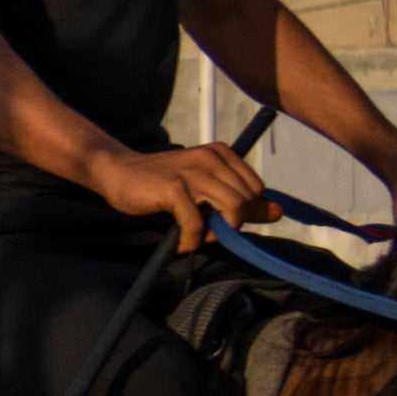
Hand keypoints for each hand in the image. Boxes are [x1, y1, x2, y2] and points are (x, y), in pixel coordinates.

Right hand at [99, 138, 269, 244]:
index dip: (243, 212)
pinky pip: (197, 224)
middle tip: (205, 232)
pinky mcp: (174, 188)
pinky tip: (181, 242)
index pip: (256, 189)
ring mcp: (193, 172)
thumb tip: (278, 213)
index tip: (219, 221)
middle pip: (247, 201)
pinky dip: (191, 241)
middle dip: (230, 225)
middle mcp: (211, 158)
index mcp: (222, 153)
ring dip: (215, 233)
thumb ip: (242, 200)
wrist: (118, 172)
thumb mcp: (206, 187)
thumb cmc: (161, 182)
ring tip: (196, 237)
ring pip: (232, 209)